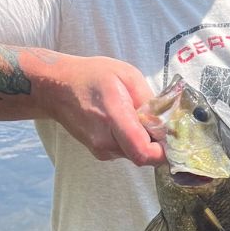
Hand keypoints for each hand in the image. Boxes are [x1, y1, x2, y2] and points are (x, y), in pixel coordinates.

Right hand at [41, 54, 164, 165]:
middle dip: (157, 143)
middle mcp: (105, 140)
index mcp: (114, 117)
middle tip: (159, 122)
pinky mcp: (99, 152)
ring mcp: (100, 149)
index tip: (172, 137)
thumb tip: (166, 119)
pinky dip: (133, 141)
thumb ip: (148, 99)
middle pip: (143, 155)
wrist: (57, 88)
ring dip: (144, 141)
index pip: (143, 151)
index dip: (163, 151)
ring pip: (135, 154)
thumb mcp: (126, 75)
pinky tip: (127, 122)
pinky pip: (125, 151)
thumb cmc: (91, 77)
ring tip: (138, 117)